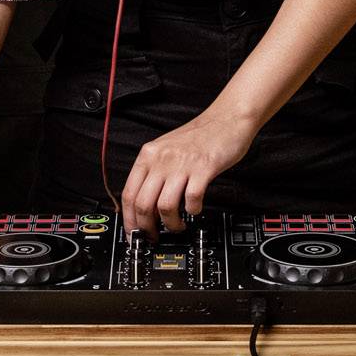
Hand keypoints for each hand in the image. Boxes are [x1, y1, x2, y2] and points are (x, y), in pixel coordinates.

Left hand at [121, 107, 255, 234]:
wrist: (226, 119)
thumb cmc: (199, 136)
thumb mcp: (166, 149)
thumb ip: (153, 173)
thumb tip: (144, 205)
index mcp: (148, 155)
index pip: (129, 193)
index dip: (129, 219)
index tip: (134, 233)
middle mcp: (162, 159)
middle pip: (143, 204)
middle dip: (146, 228)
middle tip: (154, 236)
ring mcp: (182, 164)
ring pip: (164, 206)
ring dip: (170, 224)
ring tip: (177, 225)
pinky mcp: (203, 168)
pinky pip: (192, 199)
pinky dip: (192, 211)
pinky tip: (195, 209)